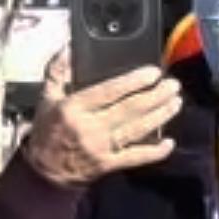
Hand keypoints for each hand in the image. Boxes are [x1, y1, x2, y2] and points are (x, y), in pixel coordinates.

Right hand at [18, 53, 187, 189]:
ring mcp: (100, 148)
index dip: (134, 82)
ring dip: (160, 116)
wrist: (42, 172)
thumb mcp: (45, 99)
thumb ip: (57, 72)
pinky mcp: (108, 165)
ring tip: (176, 103)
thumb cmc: (47, 131)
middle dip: (155, 96)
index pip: (108, 91)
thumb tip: (68, 47)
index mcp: (73, 108)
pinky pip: (135, 157)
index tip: (153, 73)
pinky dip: (154, 152)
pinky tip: (169, 143)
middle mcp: (89, 127)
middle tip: (173, 85)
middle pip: (129, 109)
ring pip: (136, 130)